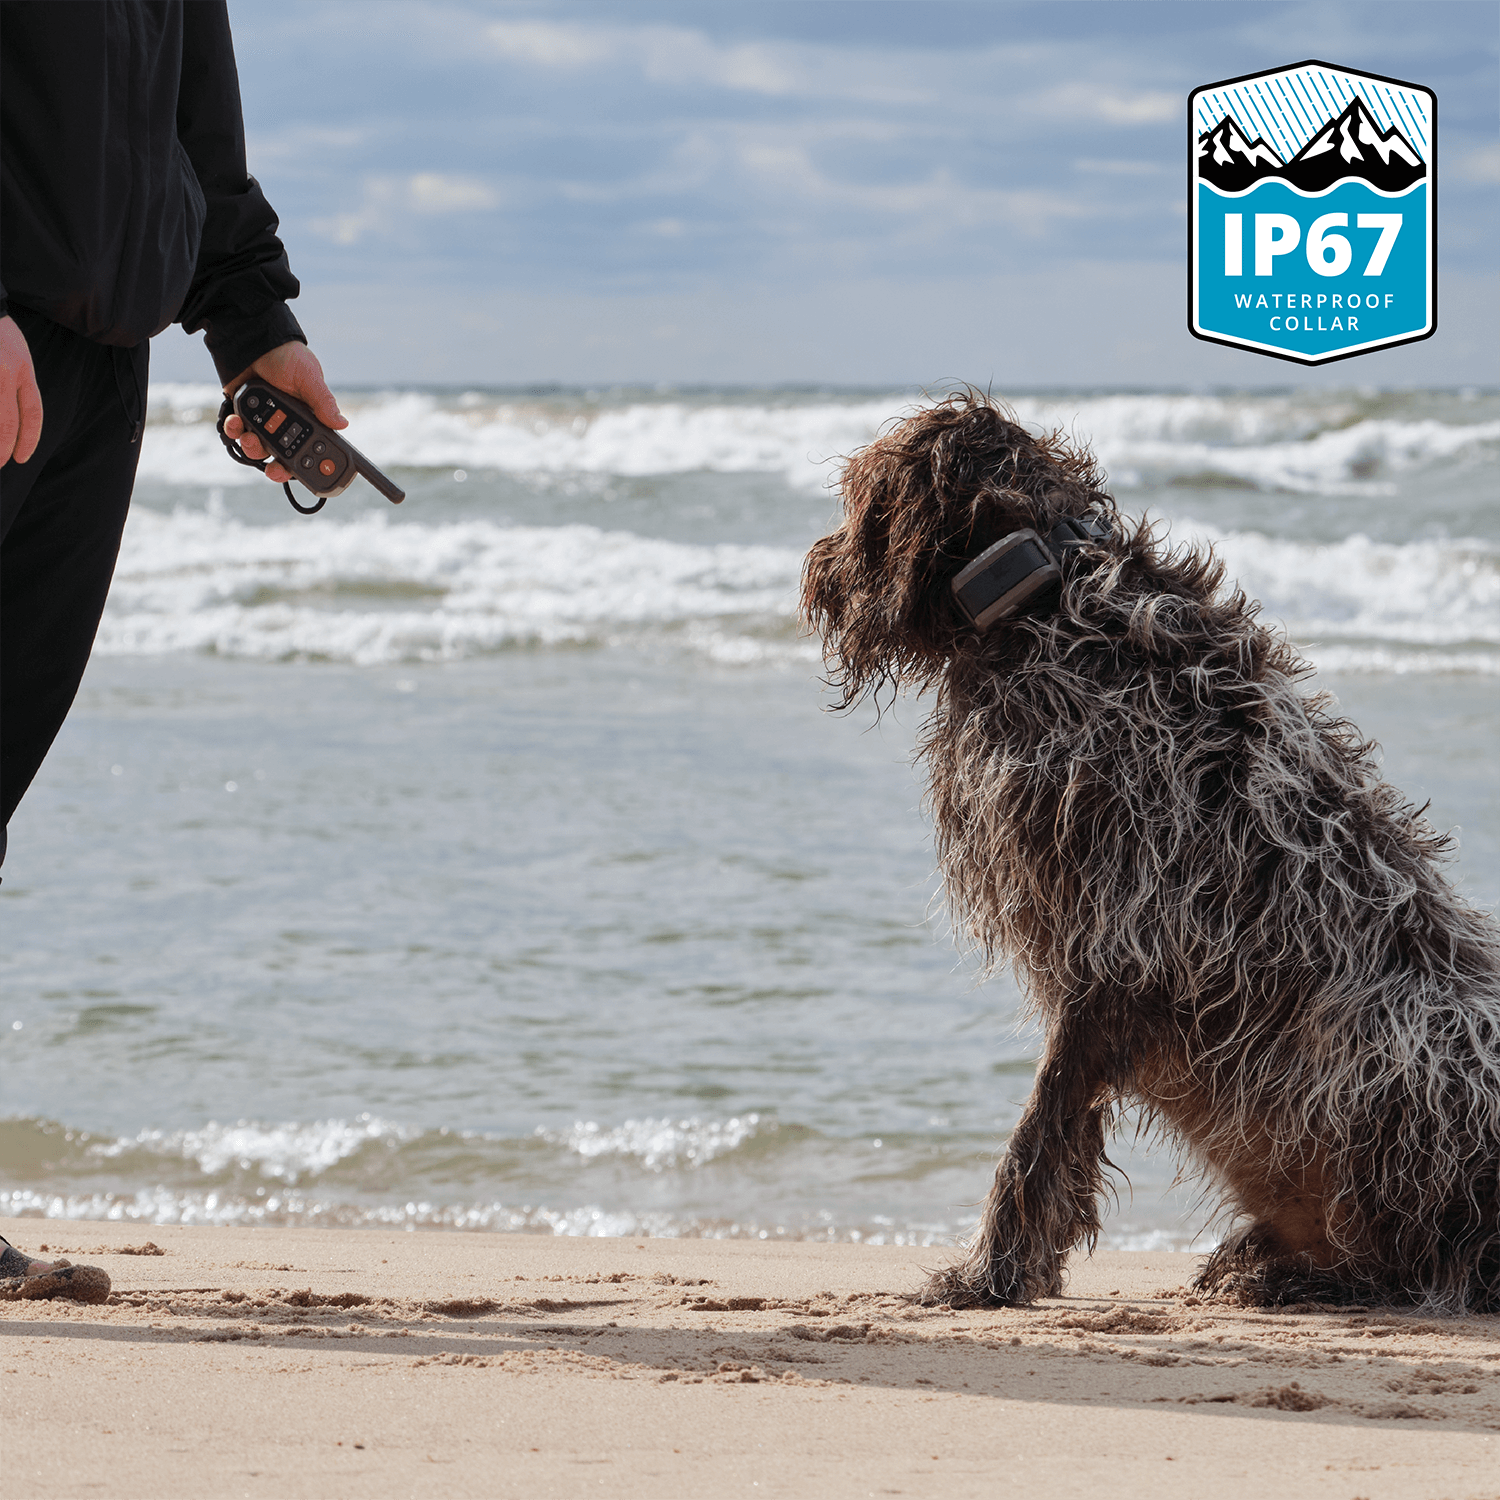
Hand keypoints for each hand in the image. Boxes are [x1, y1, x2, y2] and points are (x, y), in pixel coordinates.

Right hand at [1, 315, 43, 466]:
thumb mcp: (18, 356)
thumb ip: (20, 383)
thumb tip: (18, 420)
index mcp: (23, 370)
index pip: (32, 414)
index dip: (29, 440)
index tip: (22, 458)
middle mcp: (5, 373)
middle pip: (8, 422)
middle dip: (4, 448)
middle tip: (0, 463)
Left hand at [222, 341, 345, 482]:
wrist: (250, 337)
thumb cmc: (285, 355)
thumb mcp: (308, 377)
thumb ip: (323, 402)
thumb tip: (342, 424)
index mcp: (307, 418)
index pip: (311, 448)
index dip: (310, 465)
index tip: (306, 474)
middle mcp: (285, 423)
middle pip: (284, 457)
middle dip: (278, 465)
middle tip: (274, 468)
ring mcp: (262, 421)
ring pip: (258, 448)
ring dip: (253, 448)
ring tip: (250, 437)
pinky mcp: (241, 414)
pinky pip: (236, 431)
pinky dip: (234, 430)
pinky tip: (235, 422)